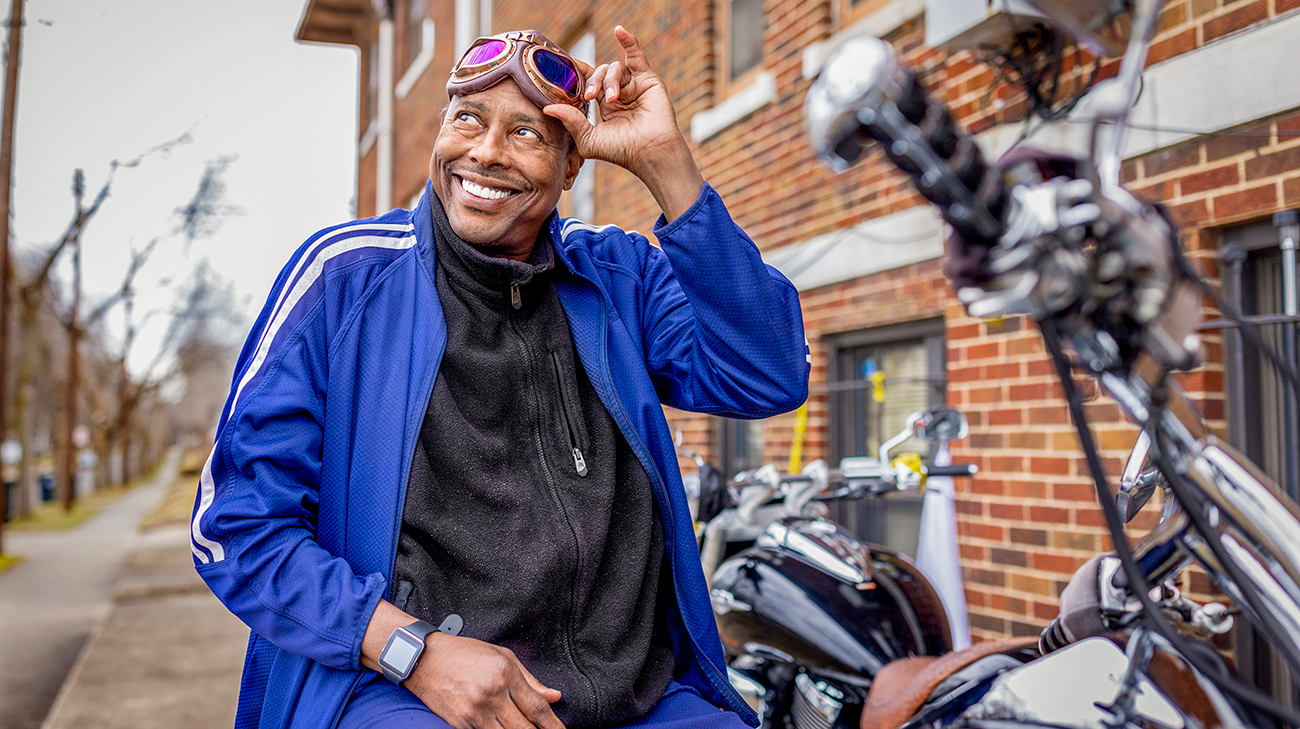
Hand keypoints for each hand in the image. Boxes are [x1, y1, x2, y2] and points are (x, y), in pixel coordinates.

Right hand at [405, 632, 564, 728]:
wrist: (425, 660)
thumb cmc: (464, 653)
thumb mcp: (503, 656)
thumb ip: (531, 680)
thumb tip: (554, 696)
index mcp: (505, 674)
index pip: (537, 708)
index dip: (553, 725)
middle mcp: (492, 694)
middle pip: (525, 728)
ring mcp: (475, 712)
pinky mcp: (462, 724)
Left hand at [544, 26, 703, 220]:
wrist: (649, 152)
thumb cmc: (622, 151)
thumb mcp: (589, 139)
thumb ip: (570, 121)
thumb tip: (547, 107)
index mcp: (604, 107)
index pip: (587, 84)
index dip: (577, 80)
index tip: (565, 79)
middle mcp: (618, 93)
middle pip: (598, 73)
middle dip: (591, 82)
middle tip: (589, 96)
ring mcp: (633, 85)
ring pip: (613, 68)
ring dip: (609, 81)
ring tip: (612, 99)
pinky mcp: (647, 79)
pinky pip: (635, 55)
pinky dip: (628, 41)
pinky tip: (619, 31)